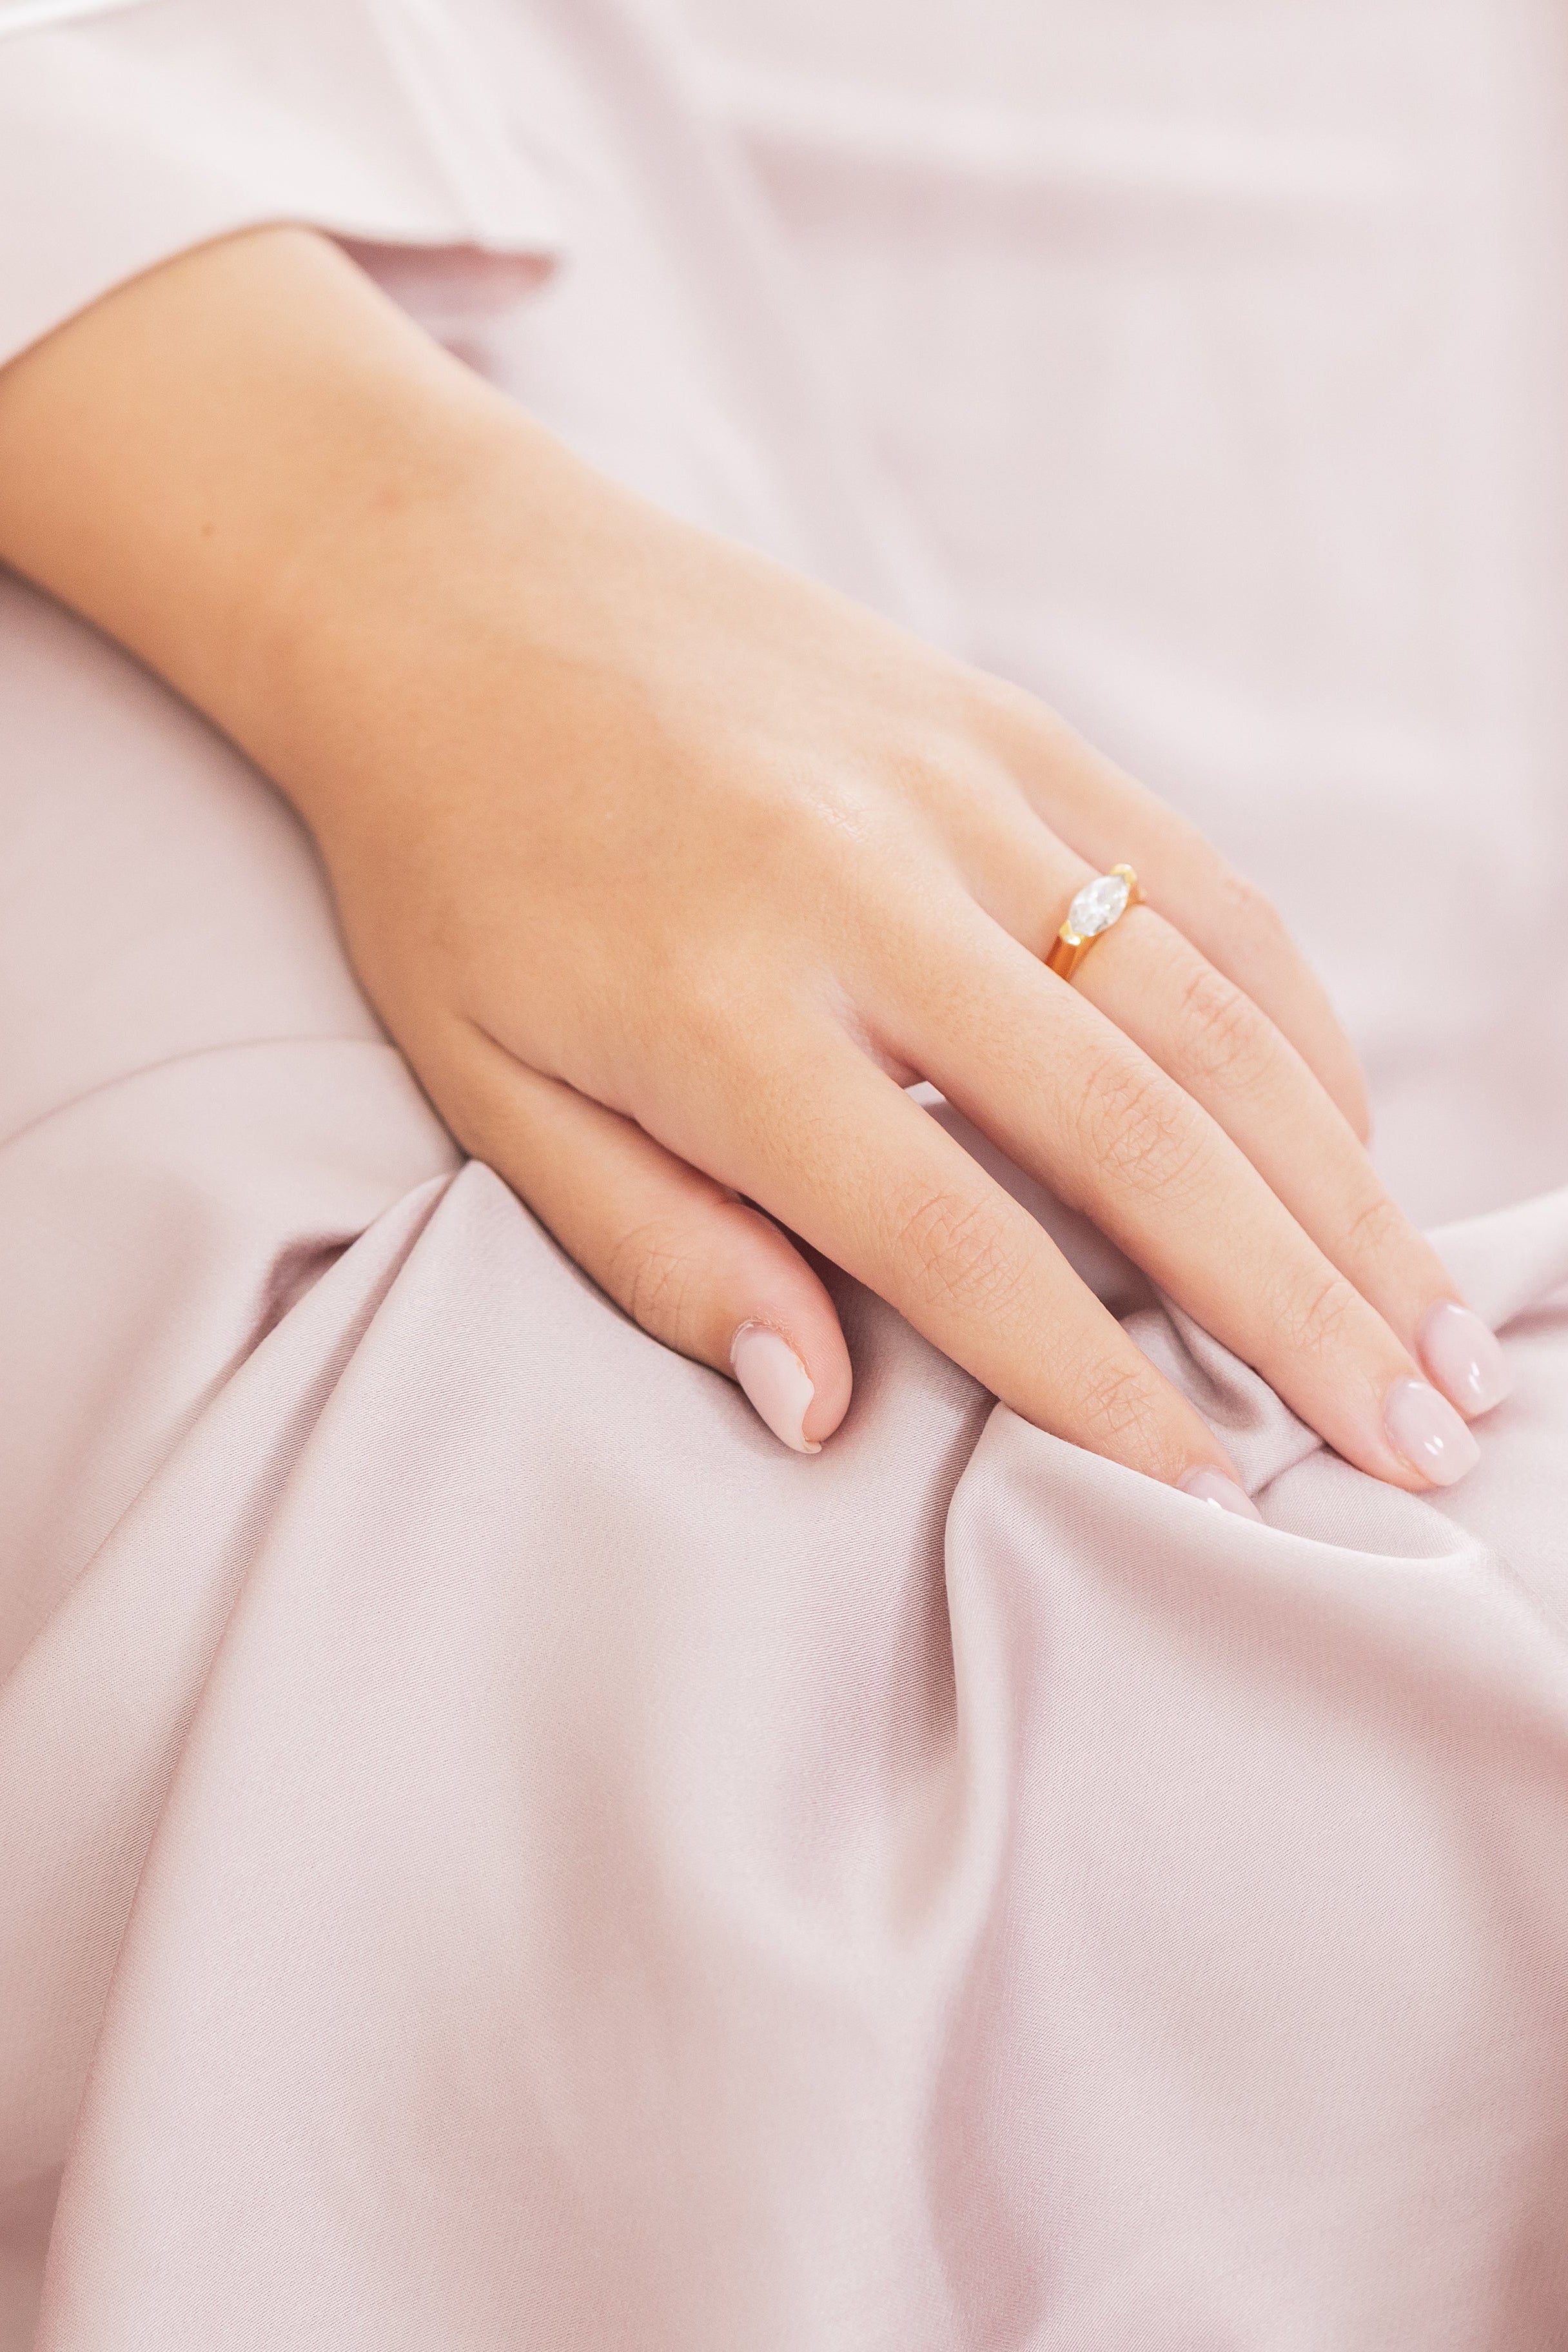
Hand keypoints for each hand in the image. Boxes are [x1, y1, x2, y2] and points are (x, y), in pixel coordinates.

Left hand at [0, 228, 1510, 1493]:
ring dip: (1342, 1182)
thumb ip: (663, 1254)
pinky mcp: (1006, 725)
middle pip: (1138, 1133)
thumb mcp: (491, 1088)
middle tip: (1418, 1444)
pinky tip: (1349, 1136)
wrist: (447, 591)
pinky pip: (1196, 881)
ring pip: (1207, 1011)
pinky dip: (1293, 1019)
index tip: (1214, 1491)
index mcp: (727, 1015)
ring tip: (1433, 1325)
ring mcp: (959, 792)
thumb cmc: (457, 866)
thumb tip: (818, 1412)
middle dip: (1298, 1305)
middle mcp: (872, 897)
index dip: (1098, 1386)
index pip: (957, 1242)